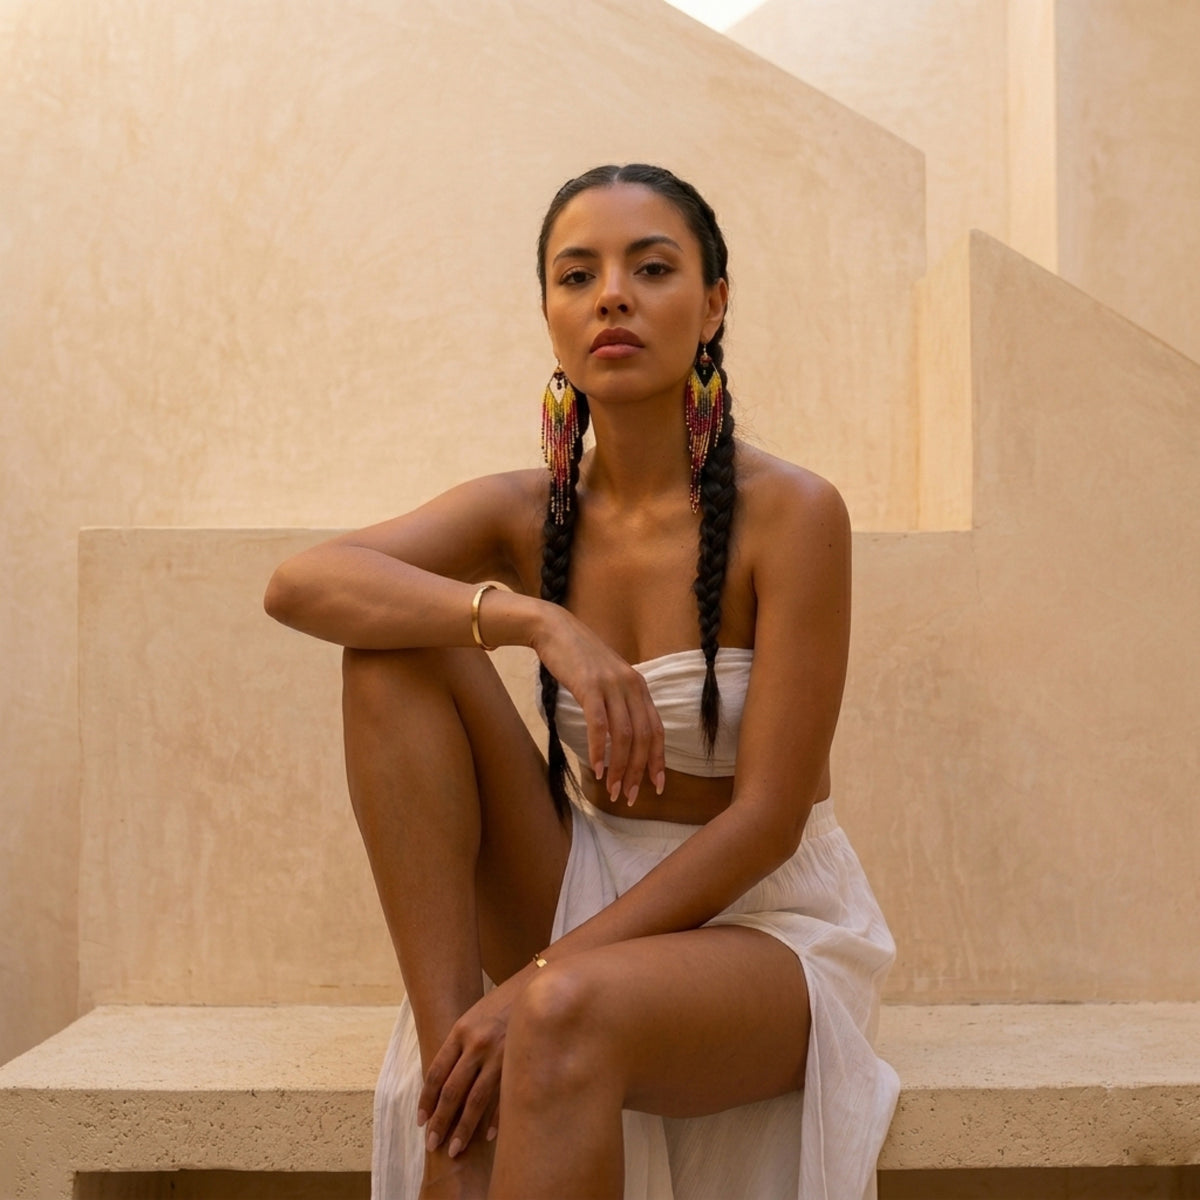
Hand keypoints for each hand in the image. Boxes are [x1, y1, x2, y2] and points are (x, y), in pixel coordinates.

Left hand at [417, 975, 521, 1158]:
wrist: (538, 986)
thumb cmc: (503, 1003)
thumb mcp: (474, 1016)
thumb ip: (459, 1046)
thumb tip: (444, 1082)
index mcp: (461, 1031)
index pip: (436, 1073)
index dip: (427, 1100)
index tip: (422, 1121)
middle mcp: (477, 1044)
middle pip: (452, 1091)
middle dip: (440, 1121)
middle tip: (432, 1144)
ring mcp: (500, 1054)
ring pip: (476, 1100)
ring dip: (463, 1128)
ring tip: (455, 1149)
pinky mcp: (520, 1062)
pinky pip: (503, 1097)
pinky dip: (494, 1119)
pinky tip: (486, 1136)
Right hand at [534, 608, 665, 803]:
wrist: (555, 630)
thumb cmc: (579, 659)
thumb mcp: (608, 679)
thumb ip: (620, 703)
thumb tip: (625, 738)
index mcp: (639, 687)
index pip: (656, 730)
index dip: (658, 760)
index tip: (656, 786)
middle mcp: (631, 686)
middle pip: (643, 738)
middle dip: (637, 772)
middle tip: (627, 796)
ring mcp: (611, 686)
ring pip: (624, 736)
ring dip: (618, 767)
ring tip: (610, 789)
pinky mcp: (589, 686)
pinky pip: (599, 725)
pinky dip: (599, 750)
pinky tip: (595, 768)